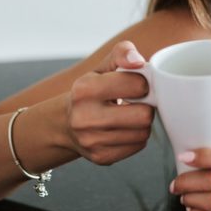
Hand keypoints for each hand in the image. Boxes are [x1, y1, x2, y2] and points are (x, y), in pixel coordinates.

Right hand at [65, 41, 154, 164]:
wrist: (65, 123)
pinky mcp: (101, 157)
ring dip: (142, 123)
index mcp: (85, 89)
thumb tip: (138, 61)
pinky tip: (124, 129)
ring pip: (143, 133)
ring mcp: (91, 141)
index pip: (137, 85)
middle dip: (146, 106)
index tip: (134, 85)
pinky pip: (138, 146)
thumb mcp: (103, 67)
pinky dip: (136, 137)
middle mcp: (84, 117)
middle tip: (137, 102)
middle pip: (144, 115)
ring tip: (129, 115)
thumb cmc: (91, 91)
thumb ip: (122, 53)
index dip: (142, 83)